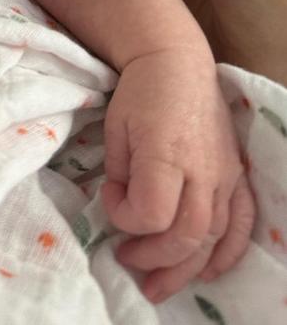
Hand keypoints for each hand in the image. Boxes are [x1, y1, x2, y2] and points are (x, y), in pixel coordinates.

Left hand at [102, 46, 254, 303]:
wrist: (176, 63)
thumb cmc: (139, 92)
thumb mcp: (115, 128)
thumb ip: (121, 173)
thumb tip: (124, 207)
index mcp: (166, 154)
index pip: (151, 212)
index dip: (123, 216)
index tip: (108, 197)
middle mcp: (202, 169)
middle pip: (186, 235)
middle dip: (153, 258)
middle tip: (126, 261)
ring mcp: (224, 175)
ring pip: (213, 238)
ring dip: (185, 268)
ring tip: (159, 285)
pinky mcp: (236, 175)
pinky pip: (241, 223)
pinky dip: (226, 253)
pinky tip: (206, 270)